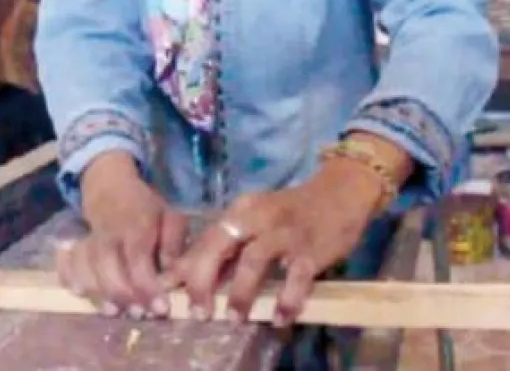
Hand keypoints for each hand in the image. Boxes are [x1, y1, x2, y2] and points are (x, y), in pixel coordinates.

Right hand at [55, 152, 189, 318]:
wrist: (109, 183)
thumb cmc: (144, 206)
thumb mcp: (168, 215)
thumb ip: (173, 243)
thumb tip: (171, 273)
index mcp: (136, 225)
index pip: (138, 260)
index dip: (148, 287)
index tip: (161, 309)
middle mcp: (109, 234)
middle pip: (107, 266)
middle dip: (122, 294)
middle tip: (138, 315)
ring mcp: (88, 238)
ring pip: (86, 267)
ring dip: (97, 292)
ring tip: (112, 312)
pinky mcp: (74, 243)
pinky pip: (65, 260)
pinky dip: (68, 276)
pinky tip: (78, 292)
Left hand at [170, 158, 382, 324]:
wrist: (341, 193)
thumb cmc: (292, 213)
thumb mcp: (256, 220)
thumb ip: (230, 245)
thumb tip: (192, 274)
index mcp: (240, 210)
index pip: (205, 239)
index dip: (185, 267)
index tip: (168, 291)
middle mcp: (258, 217)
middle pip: (220, 245)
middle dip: (204, 280)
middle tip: (199, 311)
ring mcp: (286, 232)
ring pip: (254, 259)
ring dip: (241, 292)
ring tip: (234, 318)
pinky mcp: (312, 249)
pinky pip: (296, 277)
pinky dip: (286, 299)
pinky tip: (280, 318)